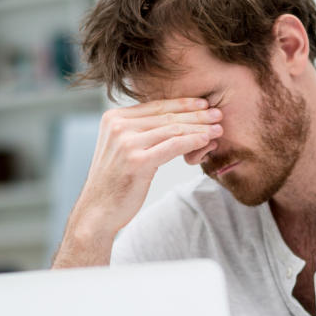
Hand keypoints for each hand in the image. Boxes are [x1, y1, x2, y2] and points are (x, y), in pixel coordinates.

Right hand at [55, 98, 222, 264]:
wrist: (97, 212)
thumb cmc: (114, 183)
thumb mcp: (121, 149)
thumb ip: (138, 132)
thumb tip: (168, 121)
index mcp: (113, 118)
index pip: (155, 106)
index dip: (182, 103)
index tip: (203, 104)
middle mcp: (118, 126)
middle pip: (166, 116)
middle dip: (195, 114)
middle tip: (218, 114)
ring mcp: (126, 142)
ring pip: (173, 129)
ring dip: (199, 128)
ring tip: (218, 129)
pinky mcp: (137, 160)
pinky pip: (173, 146)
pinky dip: (193, 141)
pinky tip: (207, 141)